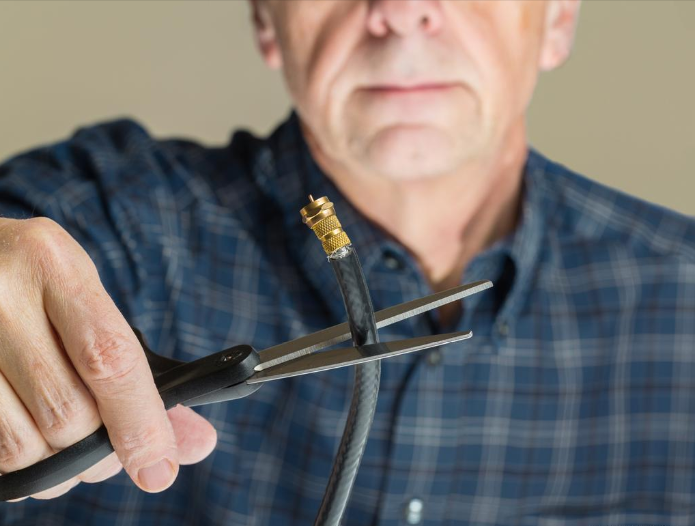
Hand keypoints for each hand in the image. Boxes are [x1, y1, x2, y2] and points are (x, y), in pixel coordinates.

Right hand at [0, 217, 216, 499]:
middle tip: (104, 448)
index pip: (109, 359)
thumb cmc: (34, 284)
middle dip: (97, 450)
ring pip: (23, 445)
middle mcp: (0, 296)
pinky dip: (20, 465)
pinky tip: (29, 436)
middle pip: (68, 414)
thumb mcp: (87, 299)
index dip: (140, 423)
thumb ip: (139, 369)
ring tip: (62, 444)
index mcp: (54, 264)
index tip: (159, 468)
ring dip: (55, 468)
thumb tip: (198, 443)